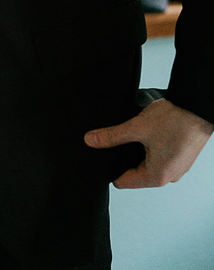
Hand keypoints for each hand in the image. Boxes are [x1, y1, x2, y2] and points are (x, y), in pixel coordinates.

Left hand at [84, 98, 212, 188]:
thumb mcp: (137, 127)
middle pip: (135, 174)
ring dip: (138, 151)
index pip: (123, 182)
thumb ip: (112, 136)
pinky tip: (148, 133)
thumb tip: (90, 141)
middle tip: (116, 140)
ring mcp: (177, 167)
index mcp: (157, 176)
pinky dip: (151, 148)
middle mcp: (169, 177)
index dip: (110, 169)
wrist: (197, 107)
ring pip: (148, 164)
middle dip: (124, 158)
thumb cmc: (175, 119)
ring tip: (134, 134)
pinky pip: (160, 158)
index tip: (102, 155)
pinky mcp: (181, 157)